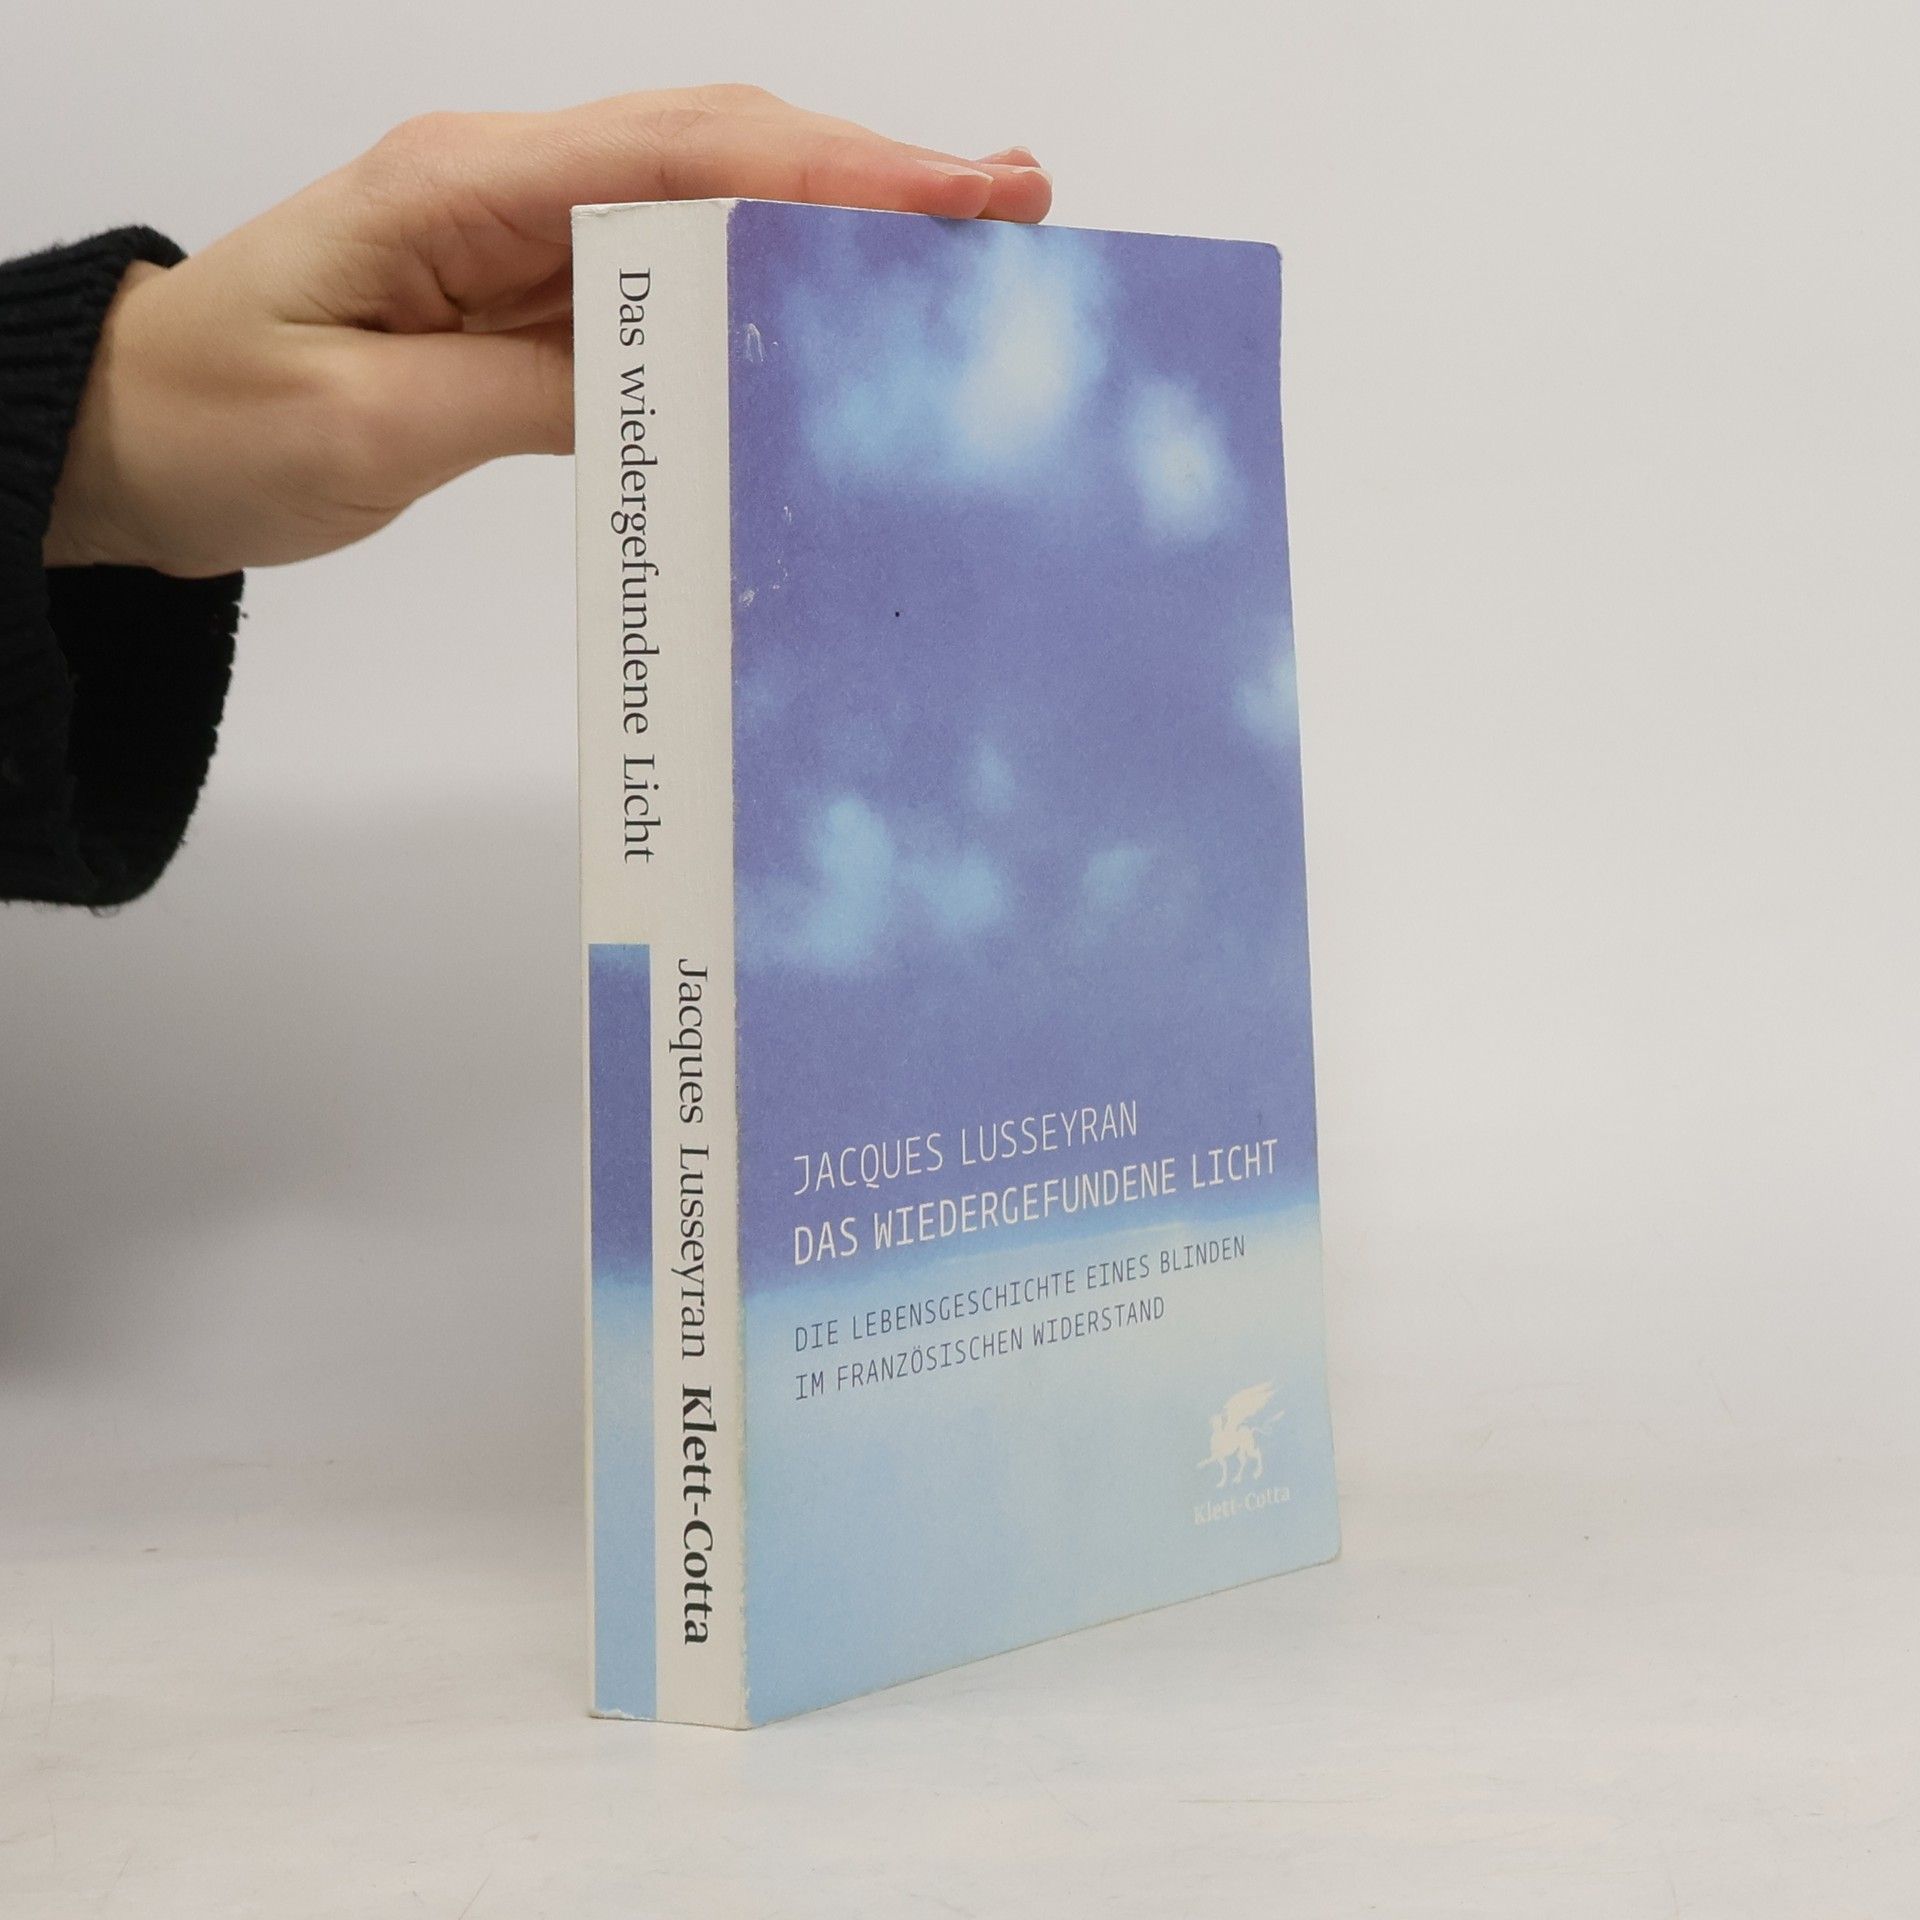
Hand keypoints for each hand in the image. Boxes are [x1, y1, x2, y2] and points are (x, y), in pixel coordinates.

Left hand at [43, 86, 1050, 576]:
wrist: (133, 435)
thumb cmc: (216, 422)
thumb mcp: (372, 426)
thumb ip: (537, 392)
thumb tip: (687, 374)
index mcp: (462, 189)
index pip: (682, 158)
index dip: (834, 172)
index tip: (960, 194)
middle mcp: (507, 188)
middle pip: (721, 151)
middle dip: (872, 173)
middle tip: (1013, 204)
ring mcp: (524, 238)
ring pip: (710, 205)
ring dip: (836, 222)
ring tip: (963, 249)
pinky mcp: (532, 298)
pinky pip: (670, 280)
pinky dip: (766, 289)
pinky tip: (838, 316)